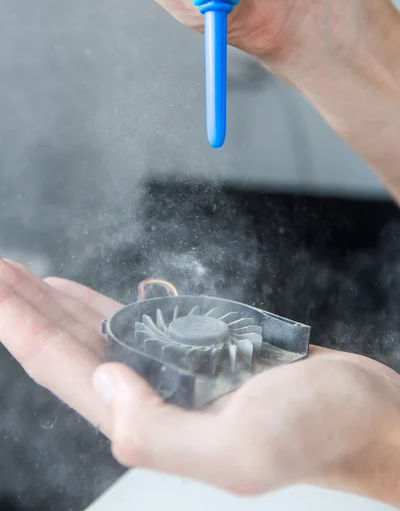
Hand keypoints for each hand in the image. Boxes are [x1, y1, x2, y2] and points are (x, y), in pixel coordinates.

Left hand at [1, 259, 399, 504]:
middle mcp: (148, 396)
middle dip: (25, 307)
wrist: (361, 412)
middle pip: (66, 347)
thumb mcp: (241, 451)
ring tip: (19, 275)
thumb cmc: (317, 431)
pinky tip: (75, 294)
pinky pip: (130, 322)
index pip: (62, 369)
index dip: (21, 327)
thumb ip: (159, 432)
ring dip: (53, 303)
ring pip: (92, 332)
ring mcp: (168, 371)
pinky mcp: (193, 350)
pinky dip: (96, 305)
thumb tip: (103, 384)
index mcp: (147, 421)